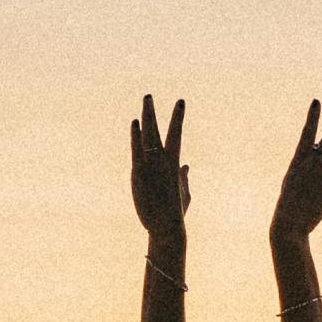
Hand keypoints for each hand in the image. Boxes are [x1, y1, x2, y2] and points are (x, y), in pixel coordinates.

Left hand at [130, 94, 188, 238]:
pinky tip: (135, 122)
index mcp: (174, 162)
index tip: (180, 102)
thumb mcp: (184, 193)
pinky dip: (135, 135)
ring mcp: (150, 164)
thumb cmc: (176, 212)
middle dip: (152, 111)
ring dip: (144, 116)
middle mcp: (162, 159)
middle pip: (156, 128)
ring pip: (146, 134)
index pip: (176, 133)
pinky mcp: (138, 171)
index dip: (178, 116)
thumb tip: (186, 166)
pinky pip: (136, 148)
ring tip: (144, 102)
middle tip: (148, 96)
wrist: (165, 224)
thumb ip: (184, 177)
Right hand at [270, 100, 321, 239]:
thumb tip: (313, 172)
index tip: (317, 102)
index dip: (313, 117)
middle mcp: (308, 163)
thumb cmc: (289, 211)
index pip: (306, 134)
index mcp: (297, 162)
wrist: (289, 223)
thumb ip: (304, 176)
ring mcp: (318, 170)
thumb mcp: (293, 189)